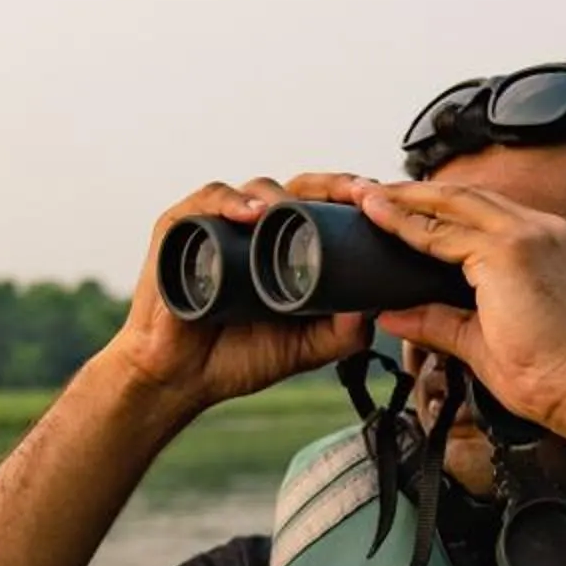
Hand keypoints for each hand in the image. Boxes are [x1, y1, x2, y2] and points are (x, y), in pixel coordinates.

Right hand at [96, 174, 376, 417]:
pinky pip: (206, 203)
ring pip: (256, 190)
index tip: (387, 203)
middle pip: (300, 188)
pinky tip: (251, 214)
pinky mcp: (179, 229)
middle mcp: (255, 226)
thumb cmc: (238, 357)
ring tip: (302, 211)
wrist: (180, 379)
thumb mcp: (303, 348)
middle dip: (333, 186)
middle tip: (361, 194)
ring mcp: (218, 223)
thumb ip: (341, 333)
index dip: (355, 200)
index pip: (327, 207)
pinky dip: (230, 202)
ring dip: (284, 196)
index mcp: (286, 244)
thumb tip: (376, 308)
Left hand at [357, 180, 565, 436]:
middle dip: (412, 193)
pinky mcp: (508, 251)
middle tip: (367, 191)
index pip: (479, 212)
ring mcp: (526, 235)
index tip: (396, 208)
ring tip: (364, 197)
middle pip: (463, 196)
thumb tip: (392, 315)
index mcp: (544, 242)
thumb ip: (437, 320)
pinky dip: (407, 226)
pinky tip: (378, 220)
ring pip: (451, 203)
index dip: (435, 208)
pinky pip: (444, 234)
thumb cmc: (547, 373)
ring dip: (403, 200)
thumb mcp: (481, 338)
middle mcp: (540, 228)